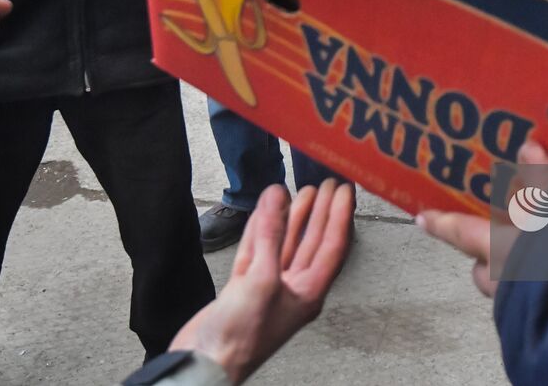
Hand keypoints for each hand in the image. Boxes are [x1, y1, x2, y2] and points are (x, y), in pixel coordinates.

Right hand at [171, 179, 354, 382]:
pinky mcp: (244, 288)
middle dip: (319, 213)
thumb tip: (277, 197)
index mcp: (308, 293)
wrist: (203, 362)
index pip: (331, 246)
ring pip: (285, 245)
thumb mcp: (261, 279)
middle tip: (326, 185)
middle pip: (311, 243)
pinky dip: (263, 230)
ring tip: (300, 191)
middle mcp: (293, 290)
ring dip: (292, 218)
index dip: (339, 217)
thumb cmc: (240, 337)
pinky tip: (266, 212)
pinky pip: (259, 251)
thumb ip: (271, 235)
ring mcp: (268, 289)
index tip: (344, 191)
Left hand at [418, 139, 547, 297]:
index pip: (461, 232)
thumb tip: (526, 148)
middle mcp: (502, 281)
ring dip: (519, 272)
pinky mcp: (545, 317)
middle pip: (483, 269)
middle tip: (503, 238)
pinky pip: (535, 298)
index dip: (441, 223)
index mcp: (498, 250)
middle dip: (488, 257)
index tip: (421, 219)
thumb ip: (542, 178)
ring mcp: (522, 305)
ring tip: (545, 253)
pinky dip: (543, 285)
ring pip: (508, 286)